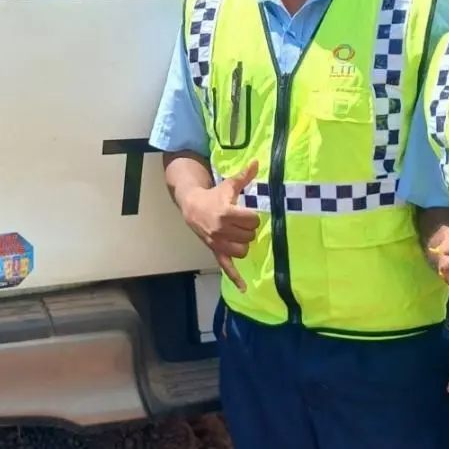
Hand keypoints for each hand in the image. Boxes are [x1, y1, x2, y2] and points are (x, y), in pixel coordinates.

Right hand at [180, 161, 259, 291]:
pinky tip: (244, 287)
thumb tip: (257, 162)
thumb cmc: (213, 195)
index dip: (253, 217)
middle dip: (248, 229)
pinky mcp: (215, 251)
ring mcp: (218, 242)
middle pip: (249, 235)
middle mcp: (221, 229)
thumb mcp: (228, 186)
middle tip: (242, 223)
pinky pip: (226, 267)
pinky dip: (235, 277)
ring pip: (243, 250)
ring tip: (239, 235)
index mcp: (226, 212)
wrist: (192, 207)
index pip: (252, 220)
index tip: (247, 213)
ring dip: (244, 243)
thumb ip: (244, 176)